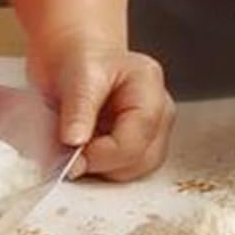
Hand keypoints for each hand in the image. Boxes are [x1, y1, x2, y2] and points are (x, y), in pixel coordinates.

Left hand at [29, 35, 174, 181]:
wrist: (81, 63)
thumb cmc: (83, 64)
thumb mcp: (77, 78)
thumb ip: (78, 110)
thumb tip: (74, 143)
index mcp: (149, 86)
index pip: (135, 139)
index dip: (102, 155)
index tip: (73, 157)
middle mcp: (161, 111)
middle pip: (142, 159)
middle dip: (103, 163)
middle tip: (74, 152)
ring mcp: (157, 131)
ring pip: (136, 171)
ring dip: (104, 168)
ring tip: (83, 145)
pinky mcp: (145, 147)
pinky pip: (128, 172)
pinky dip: (105, 169)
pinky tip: (91, 150)